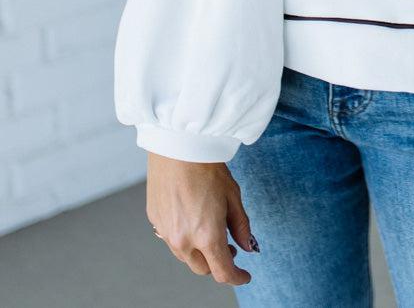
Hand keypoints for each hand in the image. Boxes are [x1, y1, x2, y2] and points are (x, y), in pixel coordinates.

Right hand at [146, 152, 256, 286]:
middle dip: (217, 263)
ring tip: (210, 231)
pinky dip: (184, 237)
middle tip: (229, 247)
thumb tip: (247, 246)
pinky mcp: (154, 220)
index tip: (244, 274)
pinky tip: (191, 218)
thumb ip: (241, 226)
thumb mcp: (232, 196)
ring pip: (185, 256)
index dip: (237, 277)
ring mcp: (166, 232)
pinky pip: (171, 239)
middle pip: (203, 268)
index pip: (223, 272)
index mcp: (206, 236)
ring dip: (199, 252)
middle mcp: (183, 240)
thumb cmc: (207, 167)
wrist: (178, 146)